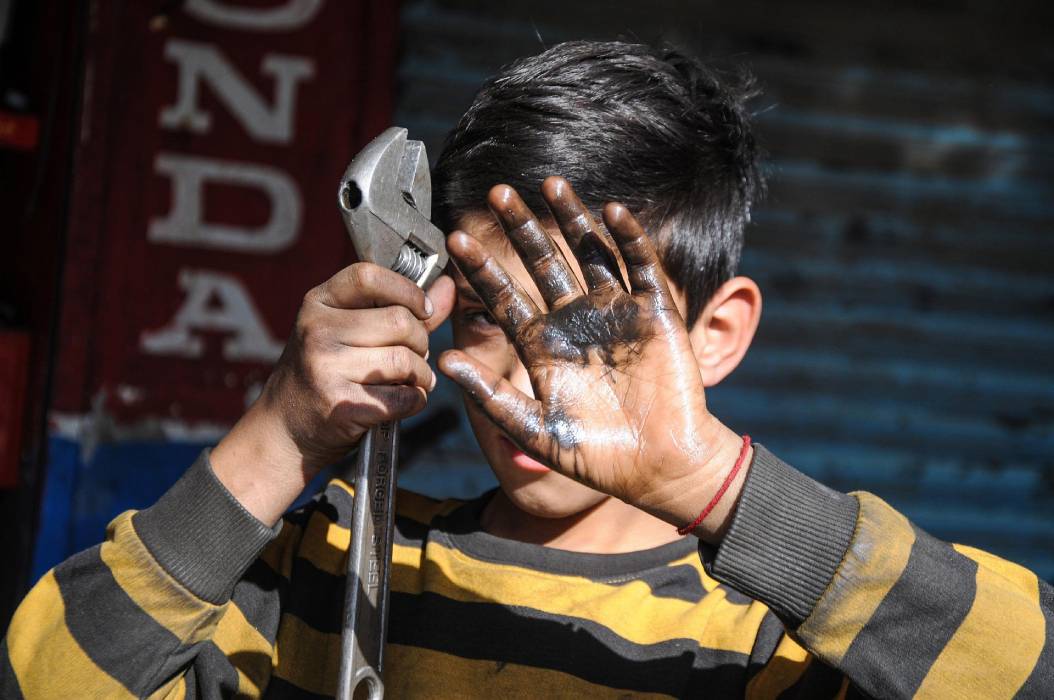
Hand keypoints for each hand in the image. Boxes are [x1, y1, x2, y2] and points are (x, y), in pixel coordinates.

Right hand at [211, 263, 454, 524]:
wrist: (283, 431)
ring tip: (413, 380)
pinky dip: (415, 400)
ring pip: (404, 361)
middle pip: (399, 321)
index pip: (369, 277)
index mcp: (318, 303)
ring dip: (421, 375)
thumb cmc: (324, 374)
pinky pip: (403, 397)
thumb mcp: (347, 330)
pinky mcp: (340, 405)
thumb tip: (447, 286)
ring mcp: (325, 368)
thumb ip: (400, 307)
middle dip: (421, 341)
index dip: (407, 290)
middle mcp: (317, 330)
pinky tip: (405, 400)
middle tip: (415, 355)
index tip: (423, 310)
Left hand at [439, 178, 744, 535]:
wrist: (660, 467)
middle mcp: (575, 323)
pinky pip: (639, 267)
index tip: (455, 239)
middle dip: (521, 228)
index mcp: (543, 347)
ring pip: (589, 254)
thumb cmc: (596, 458)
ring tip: (551, 184)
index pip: (504, 298)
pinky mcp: (654, 314)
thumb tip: (441, 362)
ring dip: (572, 218)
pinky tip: (612, 212)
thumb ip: (491, 397)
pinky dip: (628, 239)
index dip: (481, 269)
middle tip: (498, 192)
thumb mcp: (534, 431)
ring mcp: (614, 314)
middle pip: (543, 263)